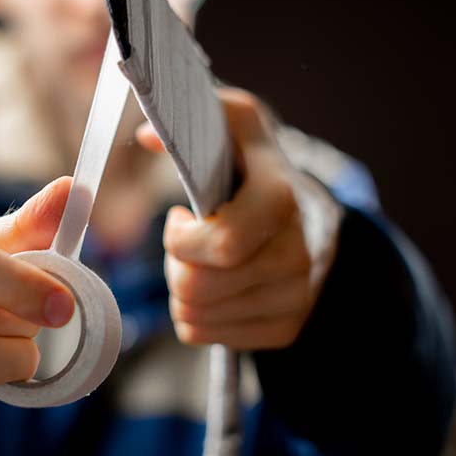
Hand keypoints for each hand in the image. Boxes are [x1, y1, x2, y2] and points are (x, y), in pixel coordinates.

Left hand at [136, 87, 341, 349]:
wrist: (308, 209)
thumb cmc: (254, 165)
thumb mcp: (232, 122)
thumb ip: (191, 118)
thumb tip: (148, 137)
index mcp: (281, 199)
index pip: (222, 245)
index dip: (181, 240)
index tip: (180, 218)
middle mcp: (299, 254)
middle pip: (197, 289)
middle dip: (175, 266)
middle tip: (186, 244)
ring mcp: (297, 296)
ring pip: (196, 318)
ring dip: (183, 291)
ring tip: (201, 263)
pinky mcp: (288, 327)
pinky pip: (211, 338)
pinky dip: (199, 316)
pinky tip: (215, 286)